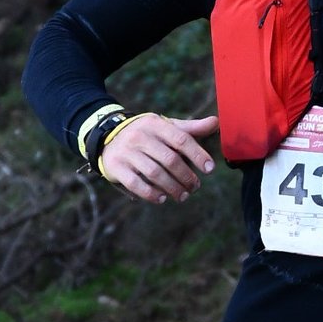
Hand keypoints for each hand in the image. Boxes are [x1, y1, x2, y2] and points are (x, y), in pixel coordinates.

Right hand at [100, 113, 217, 203]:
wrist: (106, 137)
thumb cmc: (146, 134)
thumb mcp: (165, 127)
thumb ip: (189, 129)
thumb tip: (216, 122)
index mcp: (155, 124)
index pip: (181, 139)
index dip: (198, 155)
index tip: (209, 169)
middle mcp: (140, 136)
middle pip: (170, 160)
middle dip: (186, 177)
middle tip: (195, 187)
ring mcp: (127, 152)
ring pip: (154, 174)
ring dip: (172, 188)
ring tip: (182, 196)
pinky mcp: (116, 167)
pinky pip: (136, 184)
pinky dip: (151, 194)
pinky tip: (162, 199)